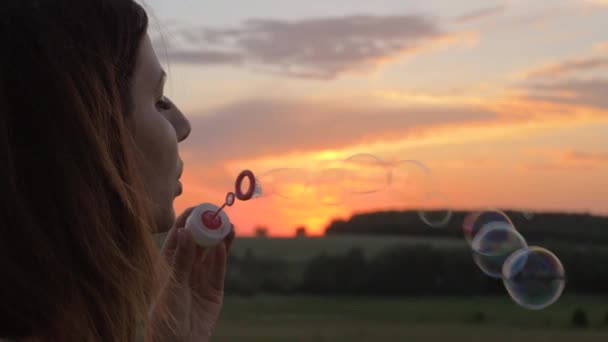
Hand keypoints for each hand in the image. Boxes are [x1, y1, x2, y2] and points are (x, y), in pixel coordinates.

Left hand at [146, 207, 234, 341]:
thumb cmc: (165, 317)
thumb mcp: (172, 286)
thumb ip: (182, 259)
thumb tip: (185, 230)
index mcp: (168, 265)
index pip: (179, 237)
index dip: (188, 220)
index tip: (198, 208)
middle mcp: (185, 269)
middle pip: (198, 242)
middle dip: (207, 227)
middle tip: (218, 213)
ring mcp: (200, 279)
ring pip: (211, 254)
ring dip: (219, 239)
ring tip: (228, 225)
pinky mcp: (214, 290)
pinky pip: (218, 269)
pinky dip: (222, 256)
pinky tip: (225, 244)